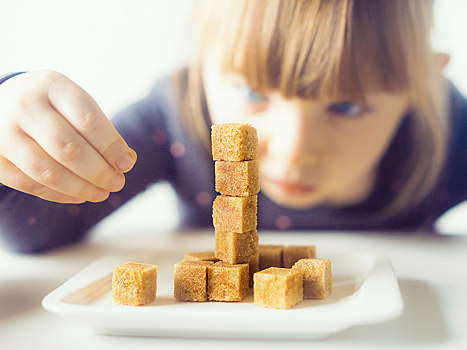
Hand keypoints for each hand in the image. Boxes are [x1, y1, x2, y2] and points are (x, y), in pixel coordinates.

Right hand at [0, 70, 136, 202]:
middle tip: (117, 182)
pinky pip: (29, 184)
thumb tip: (125, 161)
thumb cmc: (52, 107)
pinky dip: (59, 195)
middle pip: (67, 148)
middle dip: (99, 171)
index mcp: (51, 85)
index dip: (111, 146)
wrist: (2, 105)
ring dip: (81, 188)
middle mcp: (23, 106)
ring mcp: (3, 132)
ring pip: (47, 171)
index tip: (127, 163)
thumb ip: (100, 129)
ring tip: (102, 193)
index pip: (88, 120)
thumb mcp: (74, 104)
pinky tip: (80, 196)